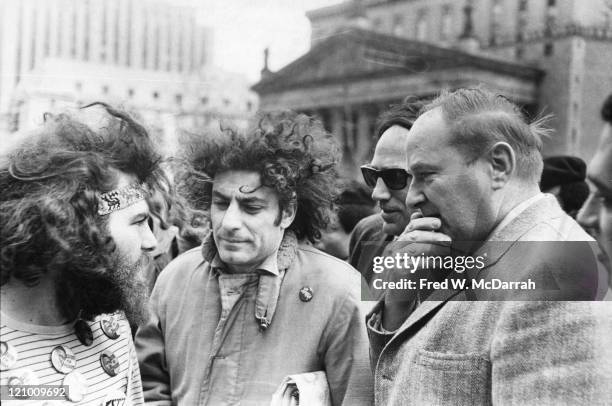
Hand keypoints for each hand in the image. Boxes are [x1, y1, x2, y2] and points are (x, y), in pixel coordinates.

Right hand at [380, 212, 452, 330]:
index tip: (439, 222)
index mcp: (401, 240)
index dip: (425, 222)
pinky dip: (431, 262)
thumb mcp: (413, 250)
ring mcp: (395, 259)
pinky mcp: (398, 272)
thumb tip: (419, 214)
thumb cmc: (410, 270)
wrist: (398, 294)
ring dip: (433, 247)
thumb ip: (418, 234)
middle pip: (413, 235)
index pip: (411, 226)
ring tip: (448, 249)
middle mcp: (396, 247)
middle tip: (448, 238)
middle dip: (431, 235)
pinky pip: (415, 264)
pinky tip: (443, 262)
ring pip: (414, 248)